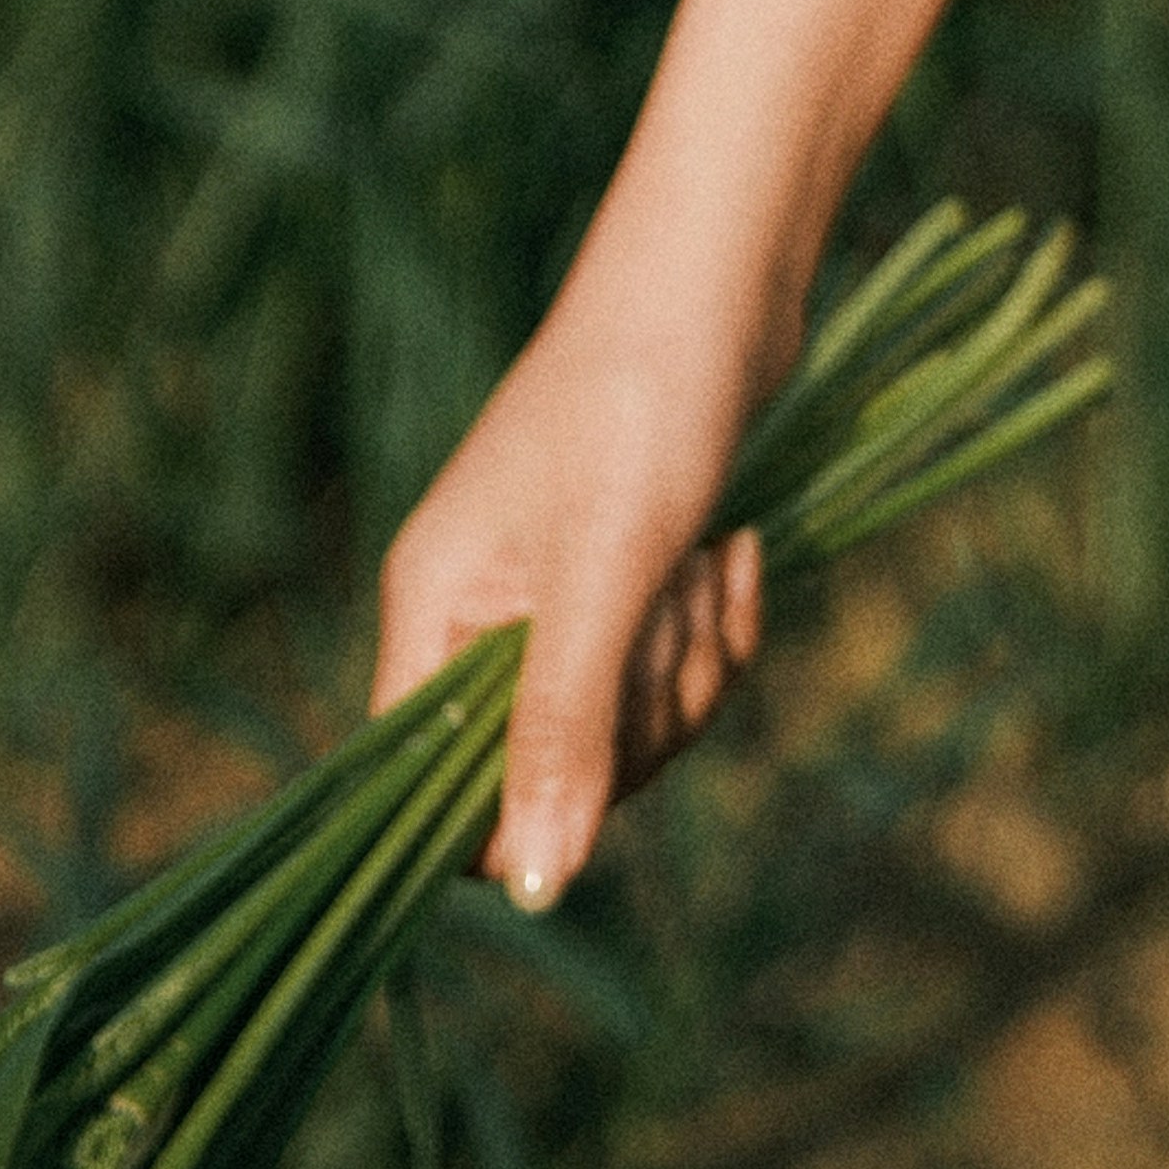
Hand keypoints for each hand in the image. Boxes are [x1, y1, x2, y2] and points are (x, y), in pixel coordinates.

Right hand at [373, 302, 768, 904]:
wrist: (723, 277)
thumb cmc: (644, 401)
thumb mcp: (606, 573)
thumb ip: (561, 726)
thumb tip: (532, 891)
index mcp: (430, 610)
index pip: (430, 787)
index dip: (515, 808)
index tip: (599, 755)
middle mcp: (479, 615)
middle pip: (549, 770)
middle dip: (640, 713)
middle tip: (674, 605)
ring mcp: (555, 598)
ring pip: (626, 726)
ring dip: (690, 661)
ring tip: (710, 559)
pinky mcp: (628, 578)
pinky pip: (673, 671)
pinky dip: (719, 627)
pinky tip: (738, 554)